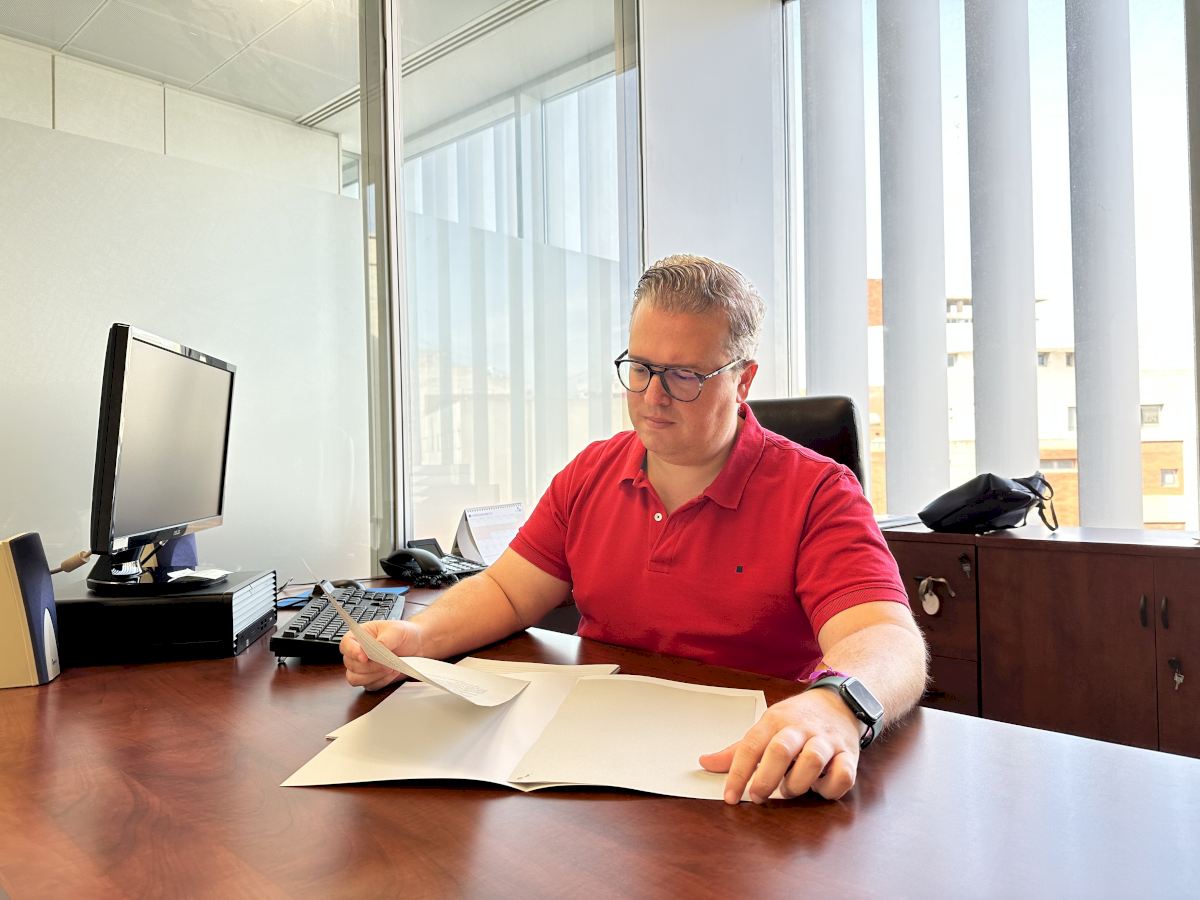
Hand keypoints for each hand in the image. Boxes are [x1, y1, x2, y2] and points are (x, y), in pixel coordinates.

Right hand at [340, 620, 420, 690]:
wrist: (416, 645)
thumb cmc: (403, 634)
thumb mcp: (396, 630)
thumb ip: (385, 639)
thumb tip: (377, 647)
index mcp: (359, 636)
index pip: (346, 644)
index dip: (352, 651)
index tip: (364, 657)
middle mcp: (357, 653)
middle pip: (351, 665)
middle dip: (370, 666)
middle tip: (387, 662)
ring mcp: (362, 668)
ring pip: (356, 678)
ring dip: (374, 675)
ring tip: (391, 667)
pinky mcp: (371, 679)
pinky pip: (369, 686)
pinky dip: (382, 681)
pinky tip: (392, 673)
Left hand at [699, 688, 863, 802]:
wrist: (840, 702)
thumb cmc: (797, 720)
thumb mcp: (766, 727)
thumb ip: (738, 750)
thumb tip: (705, 762)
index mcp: (775, 721)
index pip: (751, 746)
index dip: (738, 774)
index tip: (729, 797)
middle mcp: (800, 728)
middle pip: (780, 751)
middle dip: (766, 779)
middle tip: (758, 796)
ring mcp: (826, 740)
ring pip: (812, 761)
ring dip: (797, 783)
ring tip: (789, 789)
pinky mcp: (849, 754)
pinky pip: (842, 775)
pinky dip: (830, 788)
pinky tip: (819, 788)